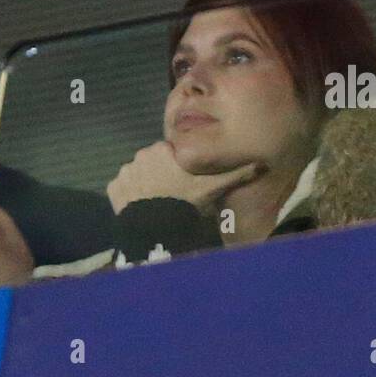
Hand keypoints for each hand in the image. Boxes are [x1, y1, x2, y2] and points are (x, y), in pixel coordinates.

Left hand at [107, 141, 263, 215]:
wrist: (156, 227)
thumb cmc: (185, 201)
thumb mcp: (214, 187)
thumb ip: (236, 173)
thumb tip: (262, 163)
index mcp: (163, 149)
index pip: (172, 153)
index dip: (180, 167)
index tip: (186, 182)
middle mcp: (140, 155)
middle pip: (154, 162)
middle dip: (162, 173)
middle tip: (174, 192)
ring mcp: (124, 172)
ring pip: (138, 175)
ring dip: (146, 184)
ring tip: (158, 202)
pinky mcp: (113, 189)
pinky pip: (123, 189)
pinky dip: (131, 196)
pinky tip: (143, 207)